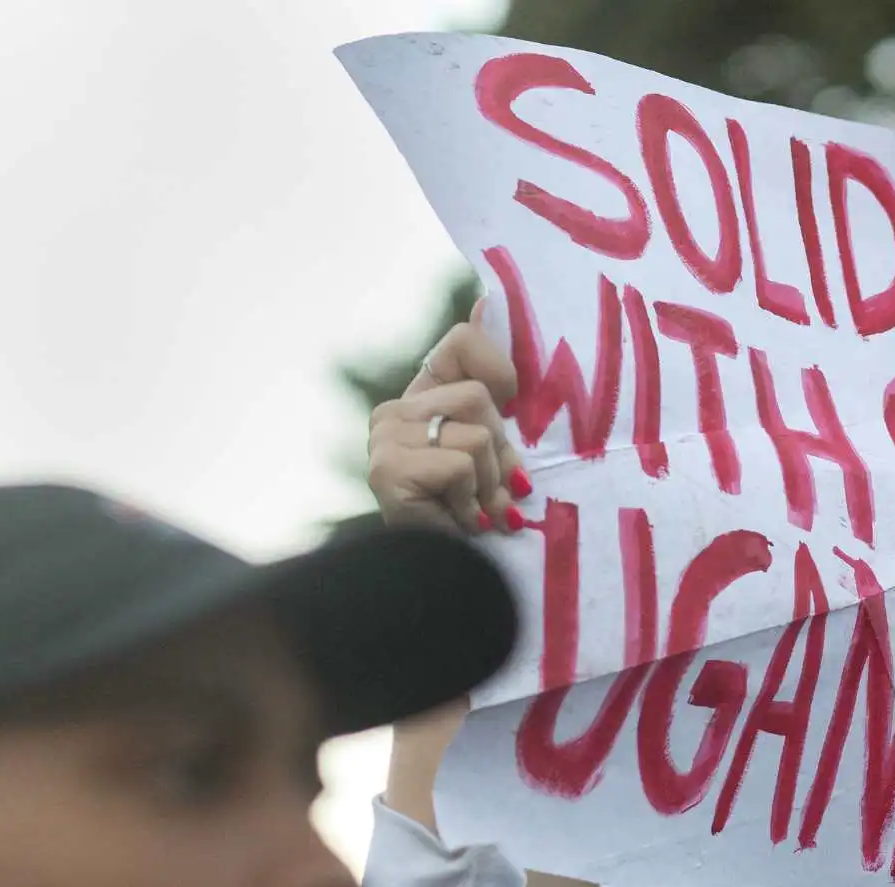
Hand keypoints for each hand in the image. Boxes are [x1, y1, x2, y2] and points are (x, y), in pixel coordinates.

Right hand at [368, 299, 524, 532]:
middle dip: (500, 452)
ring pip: (476, 434)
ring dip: (489, 485)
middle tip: (499, 491)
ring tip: (476, 513)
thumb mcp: (491, 455)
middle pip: (479, 399)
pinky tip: (460, 523)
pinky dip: (473, 502)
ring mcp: (385, 438)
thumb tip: (486, 300)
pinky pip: (461, 464)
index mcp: (419, 398)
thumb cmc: (471, 514)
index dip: (496, 366)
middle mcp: (393, 411)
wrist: (436, 579)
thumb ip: (493, 400)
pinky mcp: (389, 468)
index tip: (509, 399)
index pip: (462, 342)